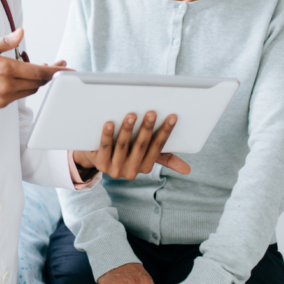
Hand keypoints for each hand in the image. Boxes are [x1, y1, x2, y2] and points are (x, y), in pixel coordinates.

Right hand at [0, 29, 65, 110]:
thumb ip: (6, 42)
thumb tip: (21, 33)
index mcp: (5, 69)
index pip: (39, 72)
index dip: (57, 71)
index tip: (69, 69)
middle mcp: (7, 86)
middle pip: (39, 82)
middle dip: (50, 74)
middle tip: (57, 64)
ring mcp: (5, 97)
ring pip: (31, 90)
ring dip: (39, 80)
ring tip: (41, 68)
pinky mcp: (2, 103)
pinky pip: (21, 95)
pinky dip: (27, 86)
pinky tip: (24, 77)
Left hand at [72, 112, 189, 179]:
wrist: (95, 157)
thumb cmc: (126, 151)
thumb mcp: (145, 155)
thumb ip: (164, 159)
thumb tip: (187, 170)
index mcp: (145, 167)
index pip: (158, 148)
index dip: (165, 132)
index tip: (172, 116)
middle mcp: (131, 171)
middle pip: (141, 146)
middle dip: (147, 129)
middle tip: (151, 112)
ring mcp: (114, 169)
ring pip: (123, 146)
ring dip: (127, 130)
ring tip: (131, 114)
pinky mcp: (100, 163)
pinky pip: (105, 147)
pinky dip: (107, 135)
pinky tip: (109, 123)